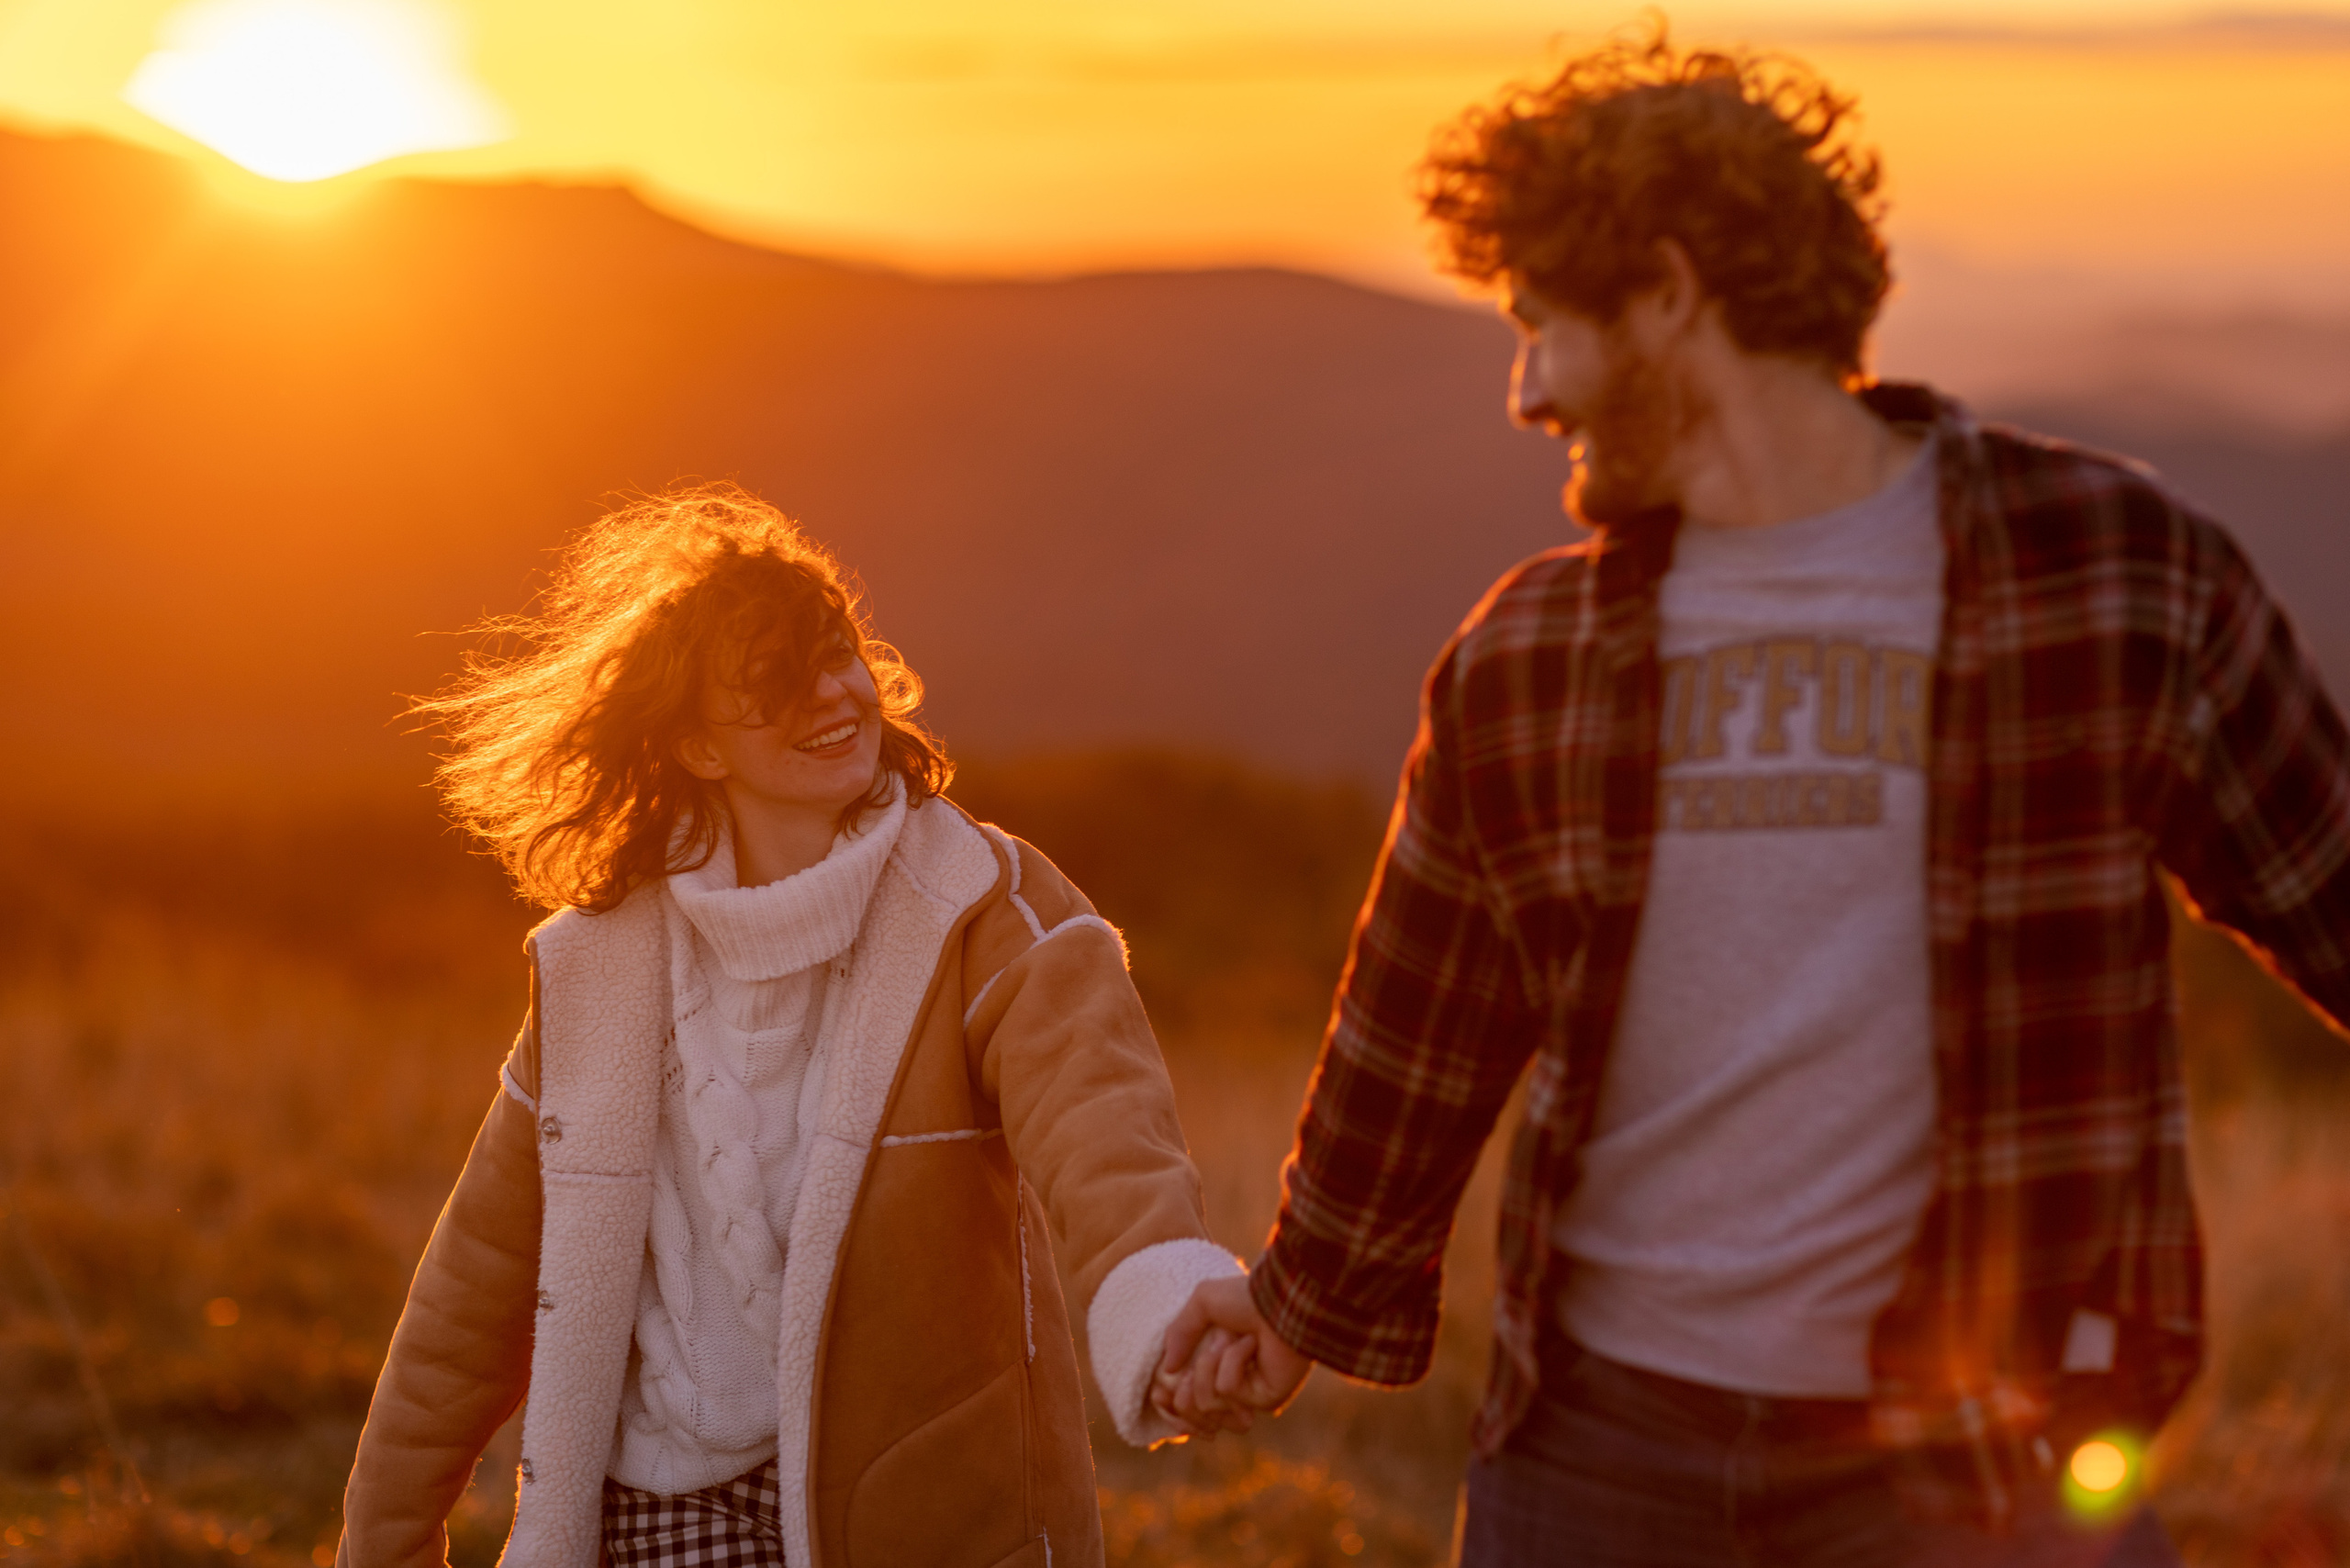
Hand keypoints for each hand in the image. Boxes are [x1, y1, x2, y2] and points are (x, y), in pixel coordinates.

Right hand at [1153, 1276, 1311, 1437]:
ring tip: (1231, 1341)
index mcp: (1214, 1365)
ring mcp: (1248, 1396)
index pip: (1181, 1404)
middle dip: (1187, 1383)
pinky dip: (1232, 1362)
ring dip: (1209, 1366)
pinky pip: (1227, 1391)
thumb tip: (1166, 1371)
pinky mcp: (1264, 1401)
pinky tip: (1251, 1345)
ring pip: (1204, 1405)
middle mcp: (1230, 1385)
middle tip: (1198, 1360)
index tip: (1159, 1393)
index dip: (1166, 1403)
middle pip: (1188, 1412)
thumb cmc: (1245, 1297)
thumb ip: (1178, 1333)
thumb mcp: (1201, 1302)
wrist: (1279, 1299)